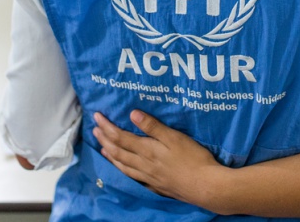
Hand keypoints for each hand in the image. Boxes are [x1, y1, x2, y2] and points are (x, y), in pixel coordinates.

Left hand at [92, 110, 225, 207]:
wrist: (205, 186)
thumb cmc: (193, 158)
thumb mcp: (175, 138)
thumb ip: (153, 126)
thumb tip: (132, 113)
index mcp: (147, 150)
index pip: (121, 137)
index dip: (107, 126)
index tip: (97, 116)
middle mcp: (143, 164)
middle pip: (118, 151)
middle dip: (104, 139)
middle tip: (94, 130)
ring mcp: (148, 177)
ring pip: (122, 165)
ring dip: (110, 155)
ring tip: (102, 148)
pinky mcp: (155, 186)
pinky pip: (131, 177)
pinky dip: (122, 170)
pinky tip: (122, 169)